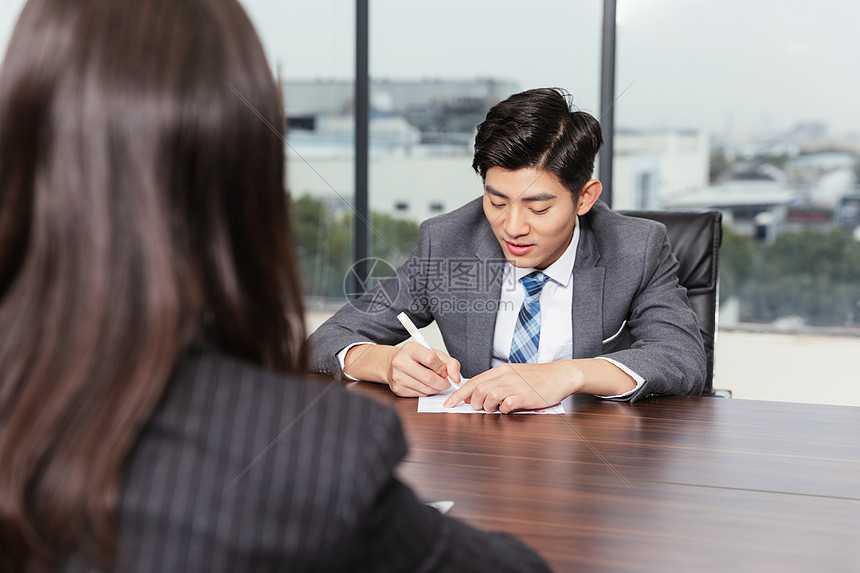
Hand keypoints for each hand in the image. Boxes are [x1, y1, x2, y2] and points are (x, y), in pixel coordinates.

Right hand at [386, 342, 460, 396]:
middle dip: (442, 383)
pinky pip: (420, 395)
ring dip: (436, 388)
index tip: (445, 371)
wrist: (396, 363)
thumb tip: (456, 378)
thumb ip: (450, 363)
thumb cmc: (417, 358)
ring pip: (426, 389)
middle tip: (446, 382)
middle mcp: (401, 362)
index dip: (441, 367)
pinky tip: (426, 385)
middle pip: (429, 378)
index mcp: (410, 348)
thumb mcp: (435, 354)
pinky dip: (427, 392)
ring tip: (436, 383)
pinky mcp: (398, 389)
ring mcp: (398, 377)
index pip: (431, 359)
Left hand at [443, 361, 576, 412]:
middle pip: (479, 388)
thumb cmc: (537, 378)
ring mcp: (517, 385)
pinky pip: (507, 404)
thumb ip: (496, 382)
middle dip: (473, 402)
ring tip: (493, 409)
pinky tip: (508, 409)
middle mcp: (507, 375)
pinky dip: (503, 410)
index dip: (459, 394)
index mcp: (501, 370)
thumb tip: (475, 395)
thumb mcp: (514, 375)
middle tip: (478, 408)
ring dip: (488, 406)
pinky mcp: (527, 396)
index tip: (449, 404)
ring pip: (490, 395)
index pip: (474, 381)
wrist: (560, 375)